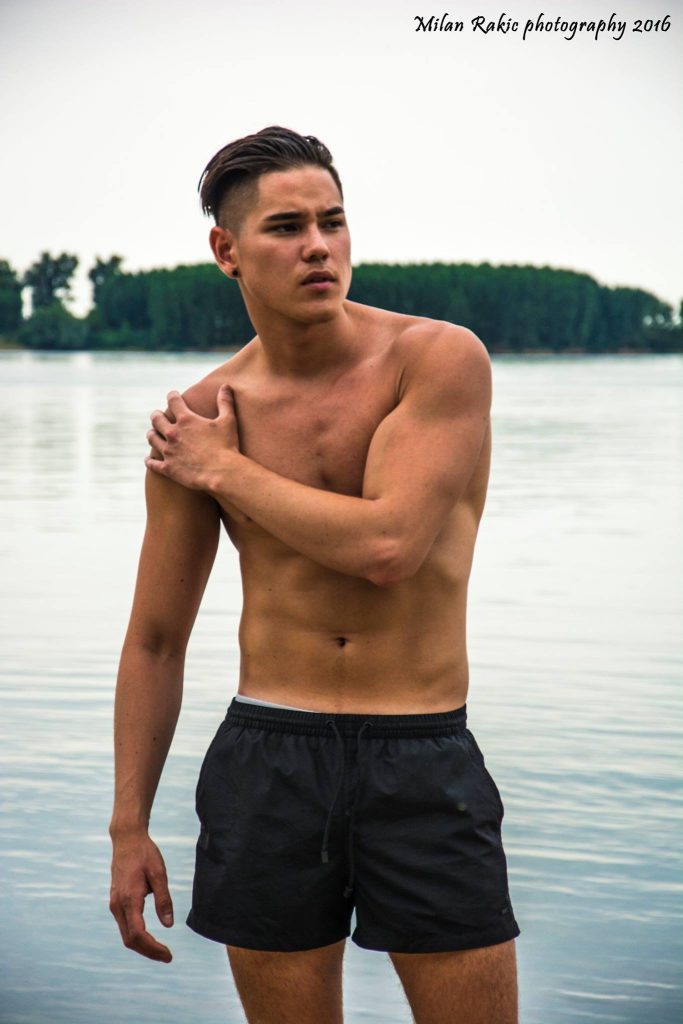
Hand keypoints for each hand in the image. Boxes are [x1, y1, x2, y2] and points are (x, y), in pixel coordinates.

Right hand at [109, 831, 174, 962]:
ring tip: (161, 950)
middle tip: (167, 956)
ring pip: (126, 935)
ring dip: (142, 946)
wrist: (126, 840)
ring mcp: (115, 904)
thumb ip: (163, 899)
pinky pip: (125, 926)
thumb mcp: (159, 873)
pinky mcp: (116, 902)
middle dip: (148, 952)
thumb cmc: (145, 854)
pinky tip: (149, 937)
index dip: (153, 948)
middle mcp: (118, 905)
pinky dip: (136, 936)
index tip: (168, 954)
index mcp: (129, 899)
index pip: (139, 934)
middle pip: (130, 940)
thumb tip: (168, 925)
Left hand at [145, 386, 238, 489]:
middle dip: (157, 415)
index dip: (172, 396)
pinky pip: (152, 464)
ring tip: (152, 433)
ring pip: (152, 439)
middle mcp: (173, 434)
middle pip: (156, 419)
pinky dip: (149, 461)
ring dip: (152, 434)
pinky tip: (148, 460)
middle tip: (157, 415)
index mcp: (186, 420)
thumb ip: (225, 402)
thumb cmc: (227, 446)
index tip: (172, 394)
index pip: (173, 401)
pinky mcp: (168, 468)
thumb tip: (225, 386)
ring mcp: (169, 451)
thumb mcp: (228, 421)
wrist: (222, 473)